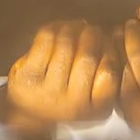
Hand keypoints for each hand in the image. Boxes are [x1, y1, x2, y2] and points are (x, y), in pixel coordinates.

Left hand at [5, 21, 119, 127]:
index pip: (109, 74)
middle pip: (88, 56)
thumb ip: (105, 71)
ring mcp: (49, 92)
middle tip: (90, 30)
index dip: (109, 50)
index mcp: (94, 111)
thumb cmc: (65, 98)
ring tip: (75, 27)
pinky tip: (59, 30)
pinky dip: (55, 27)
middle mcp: (73, 106)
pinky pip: (47, 39)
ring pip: (67, 44)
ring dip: (73, 28)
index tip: (105, 43)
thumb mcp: (92, 95)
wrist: (26, 113)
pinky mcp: (28, 77)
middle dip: (92, 35)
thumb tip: (113, 34)